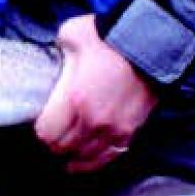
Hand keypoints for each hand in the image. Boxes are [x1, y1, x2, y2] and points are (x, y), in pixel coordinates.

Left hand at [34, 14, 158, 173]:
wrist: (154, 42)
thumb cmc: (112, 36)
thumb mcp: (73, 35)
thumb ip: (56, 50)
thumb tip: (50, 55)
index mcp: (74, 99)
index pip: (46, 134)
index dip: (40, 130)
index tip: (40, 123)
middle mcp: (93, 121)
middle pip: (62, 148)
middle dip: (53, 143)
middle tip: (52, 134)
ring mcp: (114, 129)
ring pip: (84, 157)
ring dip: (72, 154)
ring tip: (65, 149)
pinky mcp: (131, 131)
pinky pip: (108, 157)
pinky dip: (93, 161)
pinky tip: (83, 161)